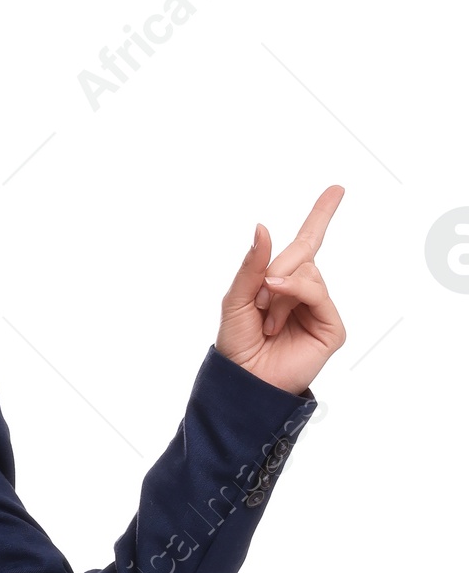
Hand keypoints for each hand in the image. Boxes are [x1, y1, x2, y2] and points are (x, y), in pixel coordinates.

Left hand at [216, 184, 345, 394]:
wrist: (243, 382)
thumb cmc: (237, 345)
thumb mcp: (236, 299)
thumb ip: (252, 264)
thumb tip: (263, 227)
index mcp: (284, 282)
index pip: (307, 242)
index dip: (321, 215)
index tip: (336, 189)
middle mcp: (305, 292)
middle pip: (302, 254)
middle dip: (276, 269)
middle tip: (259, 297)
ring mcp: (320, 309)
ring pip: (309, 272)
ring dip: (280, 291)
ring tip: (267, 320)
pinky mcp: (331, 328)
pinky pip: (318, 292)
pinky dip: (296, 295)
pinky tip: (277, 319)